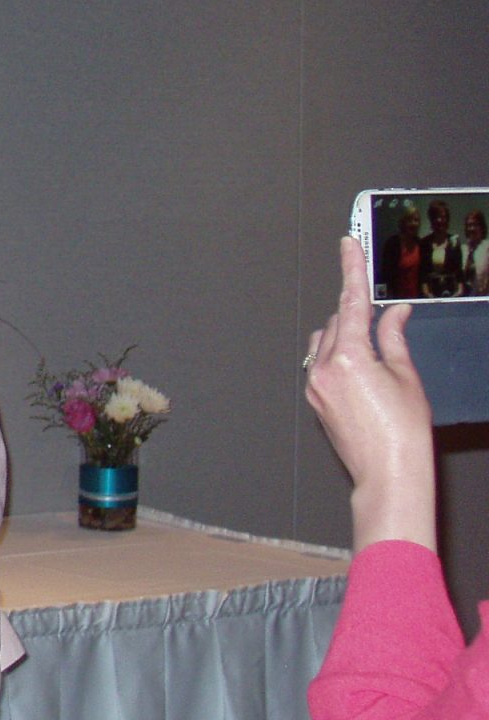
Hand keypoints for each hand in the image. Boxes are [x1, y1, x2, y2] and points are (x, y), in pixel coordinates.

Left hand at [304, 235, 437, 550]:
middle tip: (384, 319)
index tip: (348, 245)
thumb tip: (393, 312)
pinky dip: (338, 358)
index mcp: (350, 358)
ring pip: (325, 342)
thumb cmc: (403, 430)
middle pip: (337, 322)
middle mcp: (324, 368)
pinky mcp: (314, 399)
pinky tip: (363, 374)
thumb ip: (394, 339)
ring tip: (376, 357)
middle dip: (358, 316)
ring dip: (346, 337)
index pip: (351, 303)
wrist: (388, 474)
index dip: (351, 271)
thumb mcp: (406, 377)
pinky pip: (321, 364)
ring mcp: (315, 385)